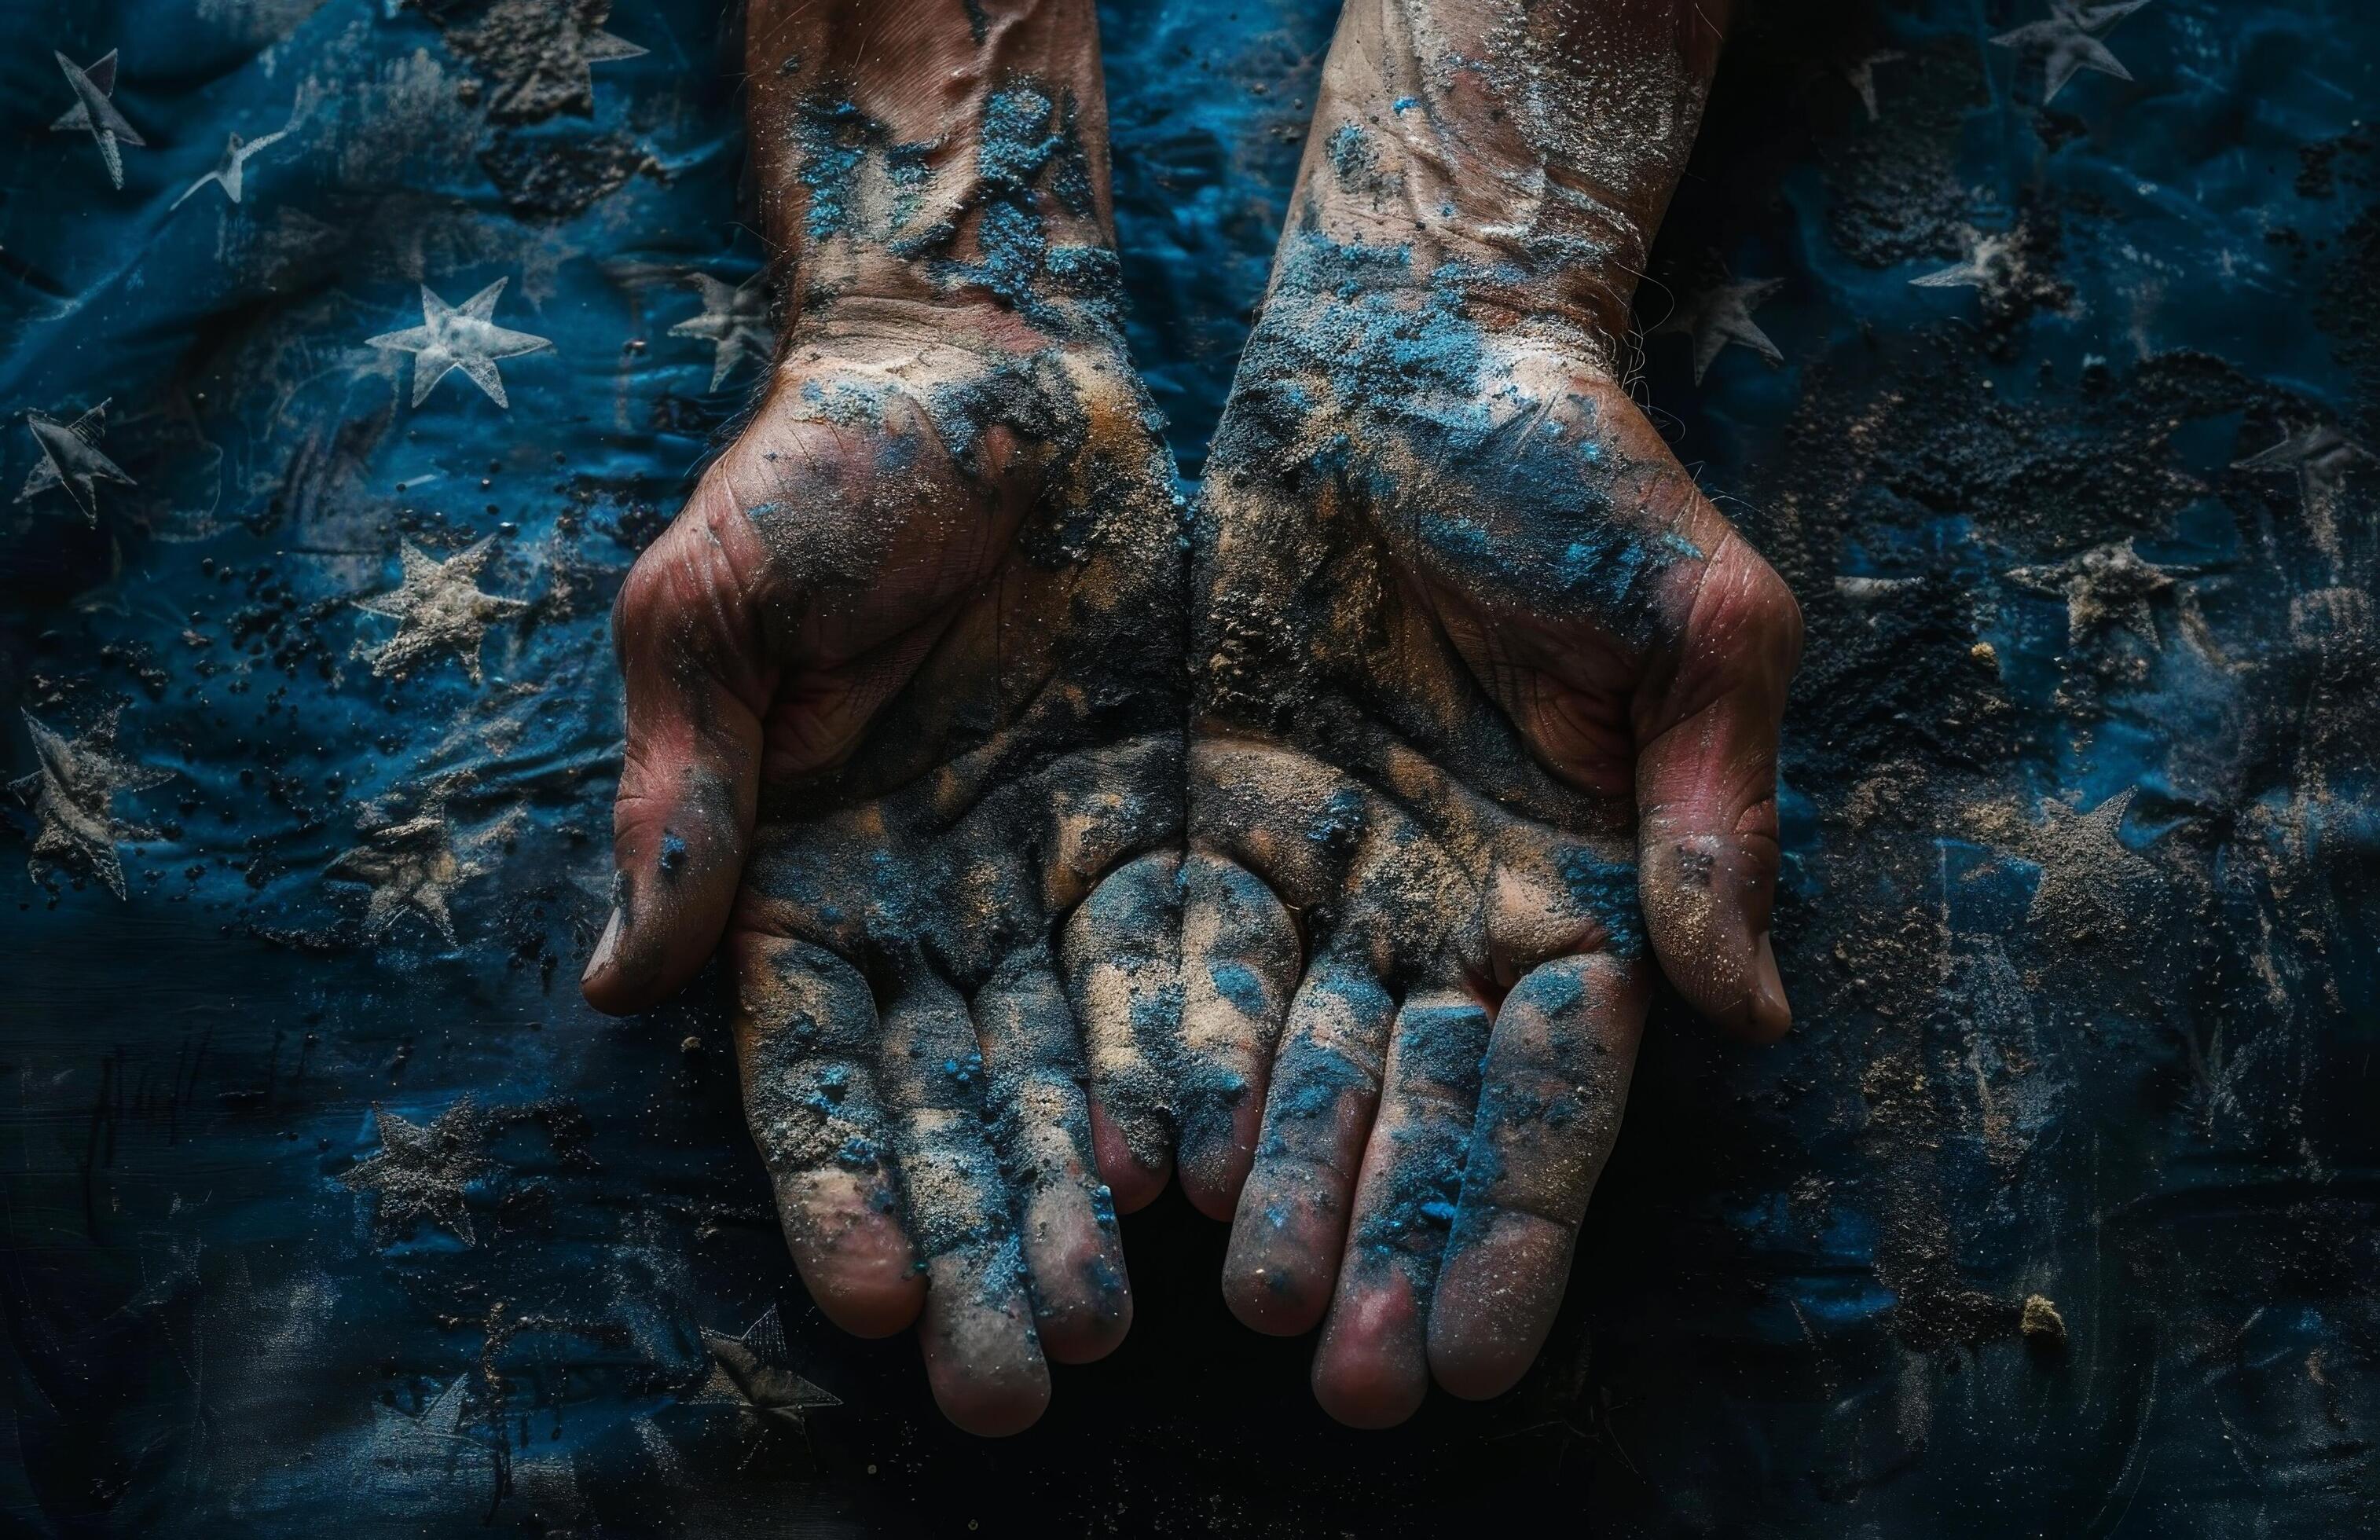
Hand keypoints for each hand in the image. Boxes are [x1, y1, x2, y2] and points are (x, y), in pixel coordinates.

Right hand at [582, 297, 1183, 1434]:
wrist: (985, 365)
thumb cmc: (818, 468)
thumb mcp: (715, 610)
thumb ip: (688, 794)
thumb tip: (623, 983)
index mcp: (802, 881)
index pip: (812, 1066)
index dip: (841, 1181)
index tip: (883, 1296)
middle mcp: (926, 914)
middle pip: (950, 1107)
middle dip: (978, 1241)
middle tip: (1016, 1381)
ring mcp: (1047, 884)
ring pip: (1072, 1072)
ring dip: (1088, 1202)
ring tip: (1120, 1325)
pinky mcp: (1159, 836)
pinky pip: (1189, 969)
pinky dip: (1200, 1072)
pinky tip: (1226, 1176)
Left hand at [1180, 241, 1799, 1423]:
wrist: (1409, 345)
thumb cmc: (1578, 464)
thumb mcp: (1692, 621)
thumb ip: (1710, 812)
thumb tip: (1750, 1007)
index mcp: (1586, 886)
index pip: (1554, 1090)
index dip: (1519, 1222)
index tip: (1472, 1354)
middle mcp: (1455, 907)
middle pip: (1419, 1106)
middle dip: (1386, 1240)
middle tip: (1342, 1381)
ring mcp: (1330, 872)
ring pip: (1295, 1059)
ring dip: (1273, 1184)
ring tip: (1236, 1307)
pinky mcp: (1213, 817)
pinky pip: (1179, 956)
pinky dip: (1160, 1055)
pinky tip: (1127, 1159)